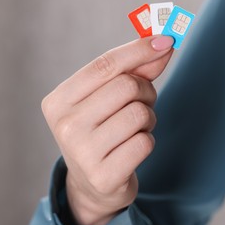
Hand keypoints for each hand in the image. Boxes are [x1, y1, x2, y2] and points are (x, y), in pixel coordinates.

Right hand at [41, 35, 173, 224]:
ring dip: (148, 118)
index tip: (166, 40)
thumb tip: (163, 43)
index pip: (104, 65)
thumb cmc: (102, 131)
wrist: (93, 184)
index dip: (139, 50)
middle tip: (143, 103)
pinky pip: (144, 142)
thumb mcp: (107, 99)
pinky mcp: (103, 176)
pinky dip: (147, 140)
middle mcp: (65, 125)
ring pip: (139, 113)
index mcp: (59, 101)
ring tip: (135, 128)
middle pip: (126, 86)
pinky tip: (132, 149)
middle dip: (145, 91)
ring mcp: (82, 153)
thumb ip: (133, 70)